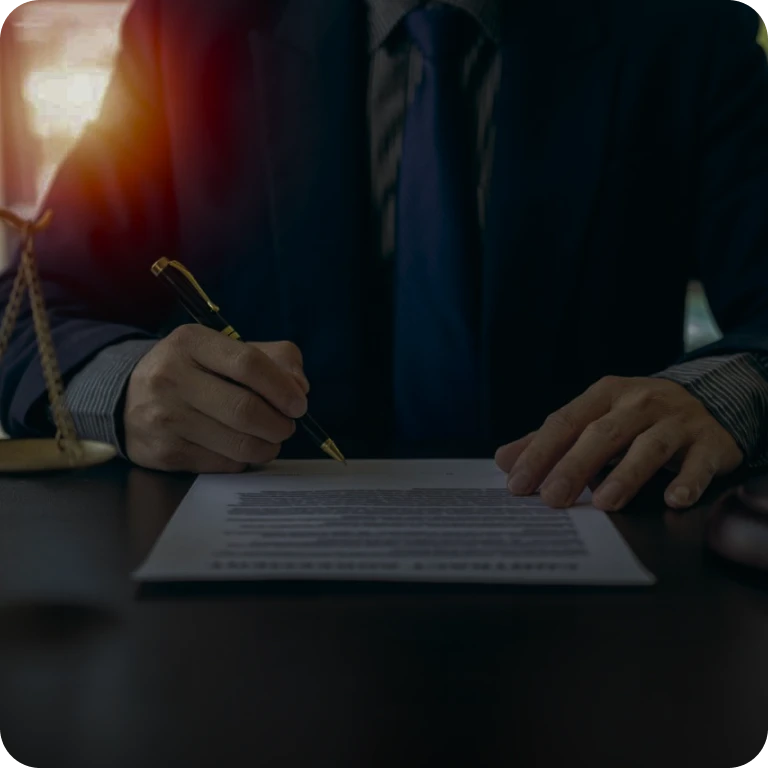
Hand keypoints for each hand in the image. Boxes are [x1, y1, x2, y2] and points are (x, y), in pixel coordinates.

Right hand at [124, 325, 309, 471]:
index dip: (282, 388)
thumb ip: (274, 358)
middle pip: (245, 409)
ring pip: (238, 443)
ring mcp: (164, 417)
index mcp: (190, 342)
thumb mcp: (227, 350)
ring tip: (269, 439)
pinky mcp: (163, 452)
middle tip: (286, 426)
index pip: (248, 364)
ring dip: (267, 446)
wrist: (129, 398)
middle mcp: (170, 377)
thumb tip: (299, 387)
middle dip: (279, 424)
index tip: (298, 404)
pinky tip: (240, 448)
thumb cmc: (194, 372)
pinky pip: (222, 464)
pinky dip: (242, 460)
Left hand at [494, 376, 743, 510]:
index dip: (539, 453)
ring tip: (605, 503)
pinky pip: (699, 463)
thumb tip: (504, 460)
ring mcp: (677, 421)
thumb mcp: (595, 418)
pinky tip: (673, 500)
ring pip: (649, 446)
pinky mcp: (711, 443)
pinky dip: (687, 481)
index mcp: (605, 394)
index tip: (517, 484)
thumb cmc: (638, 416)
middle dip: (574, 466)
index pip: (565, 422)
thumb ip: (550, 440)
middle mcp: (639, 402)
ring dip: (626, 475)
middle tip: (552, 498)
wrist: (712, 399)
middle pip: (602, 434)